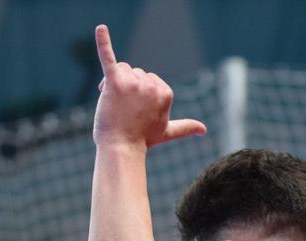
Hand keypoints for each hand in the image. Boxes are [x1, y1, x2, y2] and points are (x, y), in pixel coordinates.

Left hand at [92, 24, 206, 149]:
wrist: (122, 148)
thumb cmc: (143, 140)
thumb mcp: (167, 131)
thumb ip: (185, 127)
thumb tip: (204, 130)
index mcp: (165, 91)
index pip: (147, 79)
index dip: (137, 92)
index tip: (137, 111)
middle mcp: (152, 85)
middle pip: (134, 72)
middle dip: (126, 87)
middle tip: (122, 109)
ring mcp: (134, 83)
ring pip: (122, 69)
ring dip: (114, 82)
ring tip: (112, 103)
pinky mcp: (115, 82)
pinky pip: (108, 57)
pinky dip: (103, 42)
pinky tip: (101, 28)